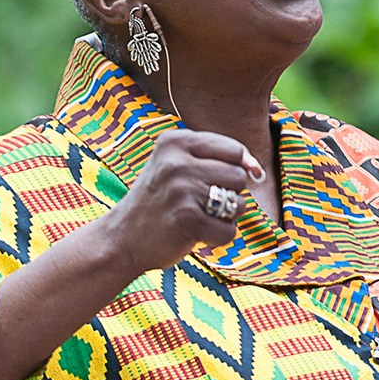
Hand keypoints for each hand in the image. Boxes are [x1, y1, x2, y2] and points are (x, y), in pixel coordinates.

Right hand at [98, 129, 265, 274]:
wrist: (121, 238)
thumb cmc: (157, 201)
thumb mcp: (174, 165)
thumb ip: (215, 159)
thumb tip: (257, 170)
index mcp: (175, 141)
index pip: (234, 149)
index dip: (235, 169)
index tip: (216, 184)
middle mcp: (177, 162)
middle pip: (239, 176)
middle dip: (228, 194)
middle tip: (199, 204)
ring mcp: (182, 190)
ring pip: (238, 203)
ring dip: (224, 217)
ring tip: (196, 218)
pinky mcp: (187, 220)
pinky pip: (229, 231)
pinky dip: (217, 238)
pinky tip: (194, 235)